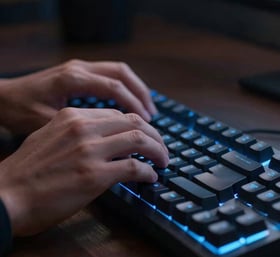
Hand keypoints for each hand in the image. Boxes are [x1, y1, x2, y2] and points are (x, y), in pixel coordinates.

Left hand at [0, 59, 156, 134]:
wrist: (0, 98)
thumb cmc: (19, 112)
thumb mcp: (44, 125)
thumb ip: (80, 132)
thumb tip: (113, 148)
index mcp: (72, 80)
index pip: (115, 89)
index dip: (136, 108)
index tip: (148, 127)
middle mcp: (79, 68)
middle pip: (123, 75)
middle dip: (143, 97)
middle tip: (154, 119)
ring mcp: (79, 67)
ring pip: (120, 72)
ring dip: (137, 90)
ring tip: (149, 113)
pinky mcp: (79, 71)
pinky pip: (110, 75)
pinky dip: (126, 89)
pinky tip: (130, 105)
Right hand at [0, 108, 167, 236]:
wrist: (6, 195)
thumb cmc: (26, 171)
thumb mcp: (50, 137)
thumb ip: (78, 132)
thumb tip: (106, 139)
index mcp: (74, 116)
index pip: (118, 114)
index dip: (138, 124)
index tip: (146, 135)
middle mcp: (84, 128)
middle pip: (135, 121)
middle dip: (155, 135)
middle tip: (162, 148)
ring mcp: (90, 150)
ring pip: (140, 139)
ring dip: (158, 150)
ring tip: (163, 160)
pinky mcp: (95, 175)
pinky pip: (134, 167)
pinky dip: (148, 171)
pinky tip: (151, 177)